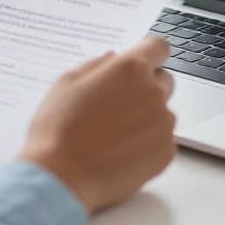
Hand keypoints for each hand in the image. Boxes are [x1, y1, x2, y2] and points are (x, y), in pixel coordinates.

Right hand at [19, 36, 176, 213]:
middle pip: (163, 80)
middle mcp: (154, 93)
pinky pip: (163, 140)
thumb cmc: (58, 130)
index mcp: (131, 69)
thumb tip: (111, 59)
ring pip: (162, 112)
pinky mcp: (166, 153)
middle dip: (146, 86)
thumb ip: (95, 65)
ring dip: (146, 116)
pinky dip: (147, 143)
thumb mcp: (67, 83)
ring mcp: (163, 125)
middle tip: (117, 104)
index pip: (158, 47)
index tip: (142, 61)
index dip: (149, 53)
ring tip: (113, 134)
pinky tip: (120, 151)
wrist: (61, 177)